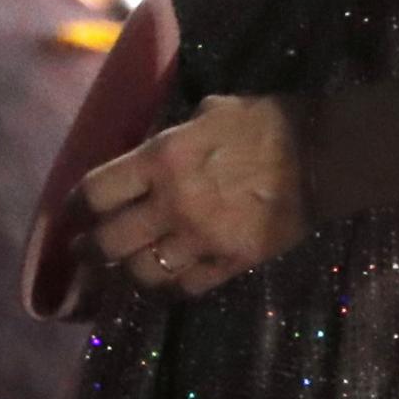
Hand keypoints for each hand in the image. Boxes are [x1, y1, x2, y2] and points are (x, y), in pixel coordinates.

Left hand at [78, 94, 311, 297]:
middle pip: (108, 243)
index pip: (94, 192)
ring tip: (127, 267)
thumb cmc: (268, 122)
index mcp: (164, 159)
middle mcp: (172, 204)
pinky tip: (169, 278)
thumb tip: (149, 151)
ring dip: (129, 271)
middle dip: (91, 249)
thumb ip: (173, 135)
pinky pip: (184, 287)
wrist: (325, 155)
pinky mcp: (229, 263)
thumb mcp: (213, 111)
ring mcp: (200, 239)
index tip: (73, 212)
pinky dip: (171, 285)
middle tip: (86, 250)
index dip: (75, 206)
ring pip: (142, 273)